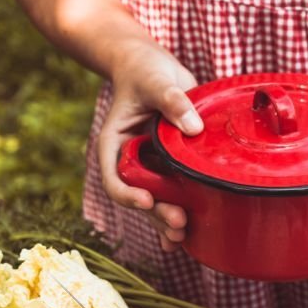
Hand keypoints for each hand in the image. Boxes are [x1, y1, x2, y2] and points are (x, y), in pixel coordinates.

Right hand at [99, 42, 202, 251]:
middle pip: (139, 197)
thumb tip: (193, 127)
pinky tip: (188, 239)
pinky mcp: (171, 168)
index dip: (128, 193)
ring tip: (184, 235)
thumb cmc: (146, 70)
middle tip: (178, 224)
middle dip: (157, 214)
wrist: (154, 68)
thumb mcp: (156, 80)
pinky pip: (174, 195)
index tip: (147, 200)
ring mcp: (151, 167)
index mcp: (116, 144)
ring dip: (168, 220)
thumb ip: (172, 100)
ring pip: (157, 202)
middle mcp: (131, 161)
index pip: (114, 177)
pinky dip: (182, 215)